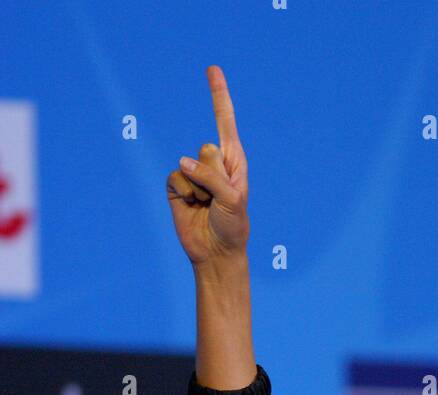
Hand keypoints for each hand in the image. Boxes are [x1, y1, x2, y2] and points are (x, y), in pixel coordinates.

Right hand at [166, 66, 249, 265]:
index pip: (224, 121)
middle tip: (219, 199)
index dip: (218, 95)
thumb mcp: (232, 200)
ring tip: (207, 206)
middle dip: (213, 176)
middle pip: (207, 149)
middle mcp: (212, 162)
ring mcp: (193, 172)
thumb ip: (211, 177)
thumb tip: (182, 162)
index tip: (212, 69)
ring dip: (200, 189)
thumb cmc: (232, 226)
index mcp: (233, 160)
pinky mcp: (177, 185)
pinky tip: (192, 207)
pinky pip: (175, 177)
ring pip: (189, 164)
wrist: (215, 253)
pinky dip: (184, 194)